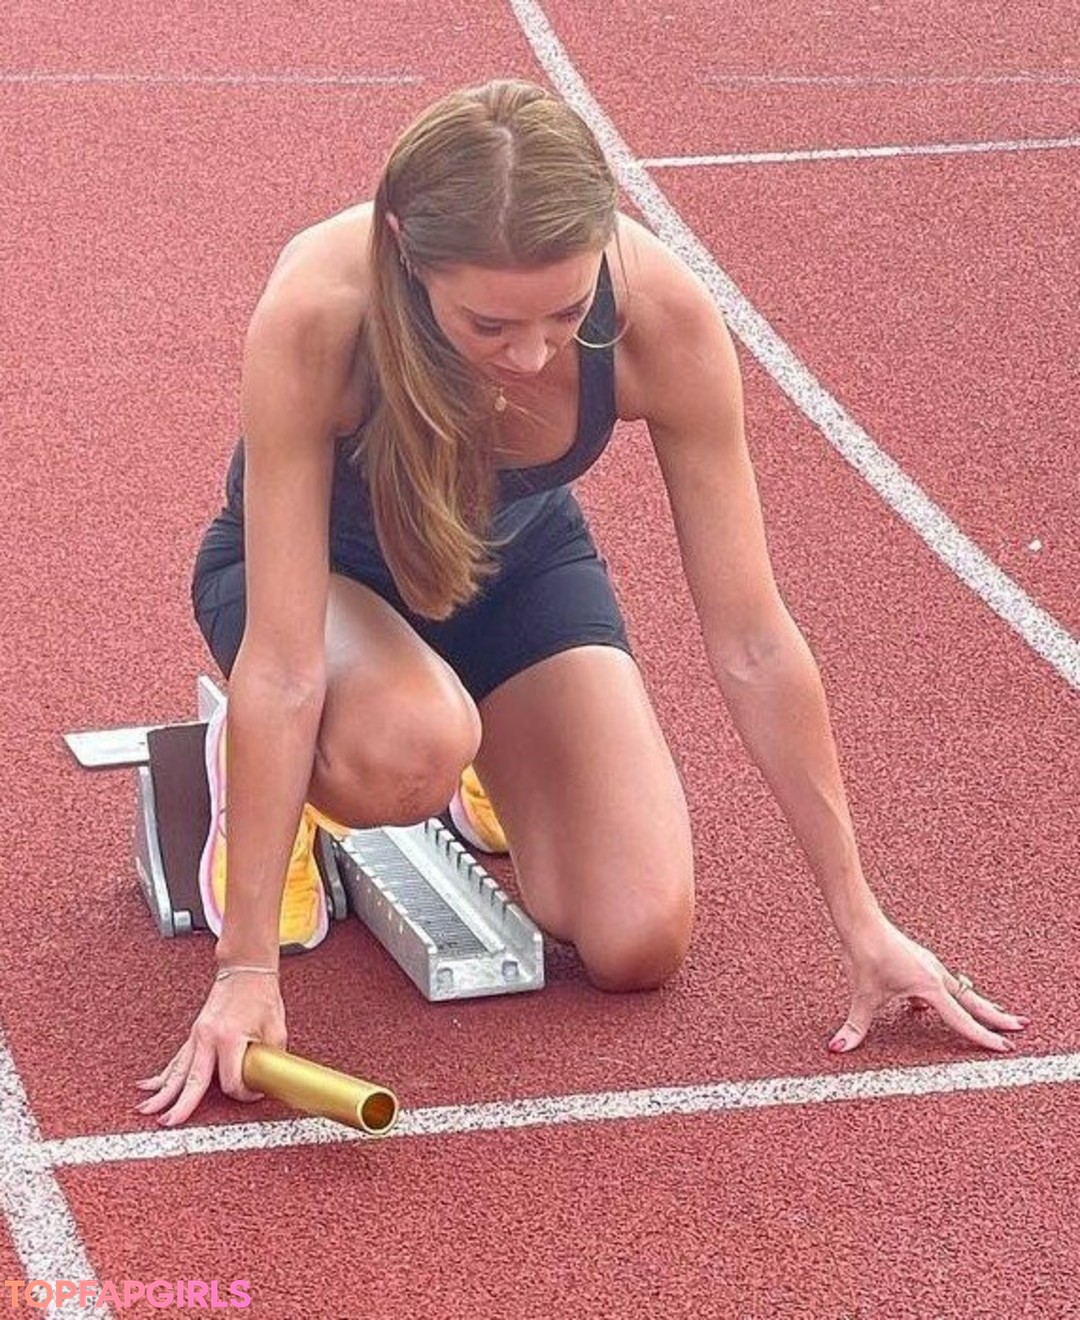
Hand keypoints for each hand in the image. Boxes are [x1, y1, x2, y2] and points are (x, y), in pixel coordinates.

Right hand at [135, 970, 286, 1126]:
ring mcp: (197, 1035)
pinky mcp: (195, 1034)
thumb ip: (271, 1058)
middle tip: (168, 1123)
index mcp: (229, 1037)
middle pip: (192, 1079)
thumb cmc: (261, 995)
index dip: (243, 1093)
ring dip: (161, 1092)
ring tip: (145, 1109)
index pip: (231, 1081)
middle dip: (180, 1104)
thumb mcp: (276, 1029)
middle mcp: (208, 1038)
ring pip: (177, 1070)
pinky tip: (148, 1086)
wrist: (246, 970)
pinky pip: (177, 1059)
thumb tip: (271, 1080)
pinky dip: (163, 1075)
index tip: (253, 1093)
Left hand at [828, 915, 1029, 1054]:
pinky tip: (929, 1006)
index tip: (1004, 1048)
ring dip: (976, 1003)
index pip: (962, 1018)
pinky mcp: (919, 961)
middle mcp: (935, 975)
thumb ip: (855, 1026)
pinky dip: (946, 995)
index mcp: (930, 986)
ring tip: (994, 1014)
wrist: (860, 921)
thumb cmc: (865, 953)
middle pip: (973, 1000)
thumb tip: (838, 1048)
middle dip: (996, 1016)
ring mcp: (929, 966)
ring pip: (960, 989)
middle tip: (1021, 1027)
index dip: (982, 1037)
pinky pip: (940, 983)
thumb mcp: (862, 995)